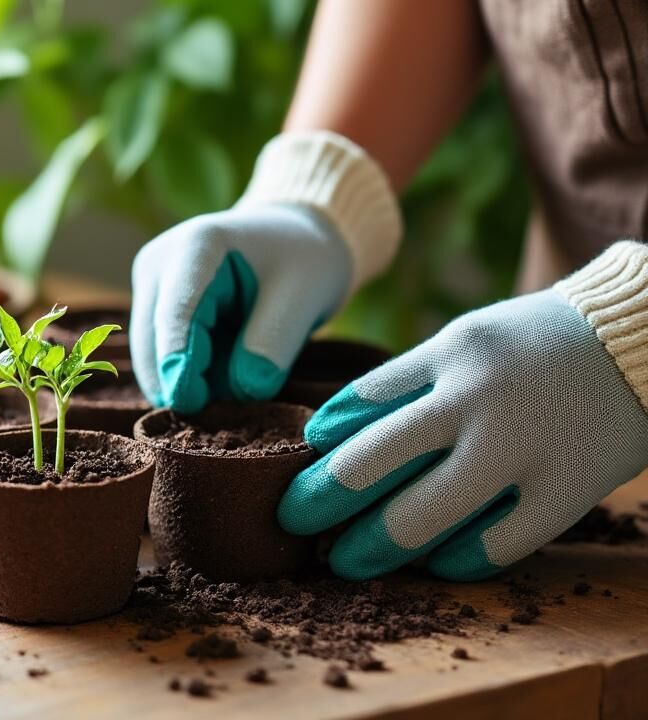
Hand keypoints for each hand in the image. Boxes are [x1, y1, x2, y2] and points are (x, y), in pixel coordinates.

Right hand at [130, 132, 399, 411]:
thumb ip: (273, 343)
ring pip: (150, 350)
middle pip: (153, 335)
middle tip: (216, 415)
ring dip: (181, 379)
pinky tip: (213, 384)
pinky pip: (159, 351)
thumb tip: (244, 391)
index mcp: (196, 245)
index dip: (179, 359)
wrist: (295, 238)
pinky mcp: (153, 304)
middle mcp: (160, 262)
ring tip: (225, 395)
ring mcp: (151, 283)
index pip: (178, 311)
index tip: (187, 401)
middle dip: (178, 377)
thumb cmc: (303, 260)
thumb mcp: (303, 298)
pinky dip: (184, 374)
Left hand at [279, 245, 647, 580]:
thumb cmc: (536, 345)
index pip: (357, 406)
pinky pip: (494, 544)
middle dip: (318, 501)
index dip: (317, 448)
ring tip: (344, 560)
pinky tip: (431, 564)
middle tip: (291, 522)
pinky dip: (453, 560)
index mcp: (449, 354)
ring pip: (423, 515)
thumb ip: (405, 382)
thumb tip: (327, 434)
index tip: (296, 467)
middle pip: (371, 464)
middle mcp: (479, 400)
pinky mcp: (565, 490)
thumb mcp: (464, 339)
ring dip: (371, 546)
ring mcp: (523, 449)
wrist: (643, 342)